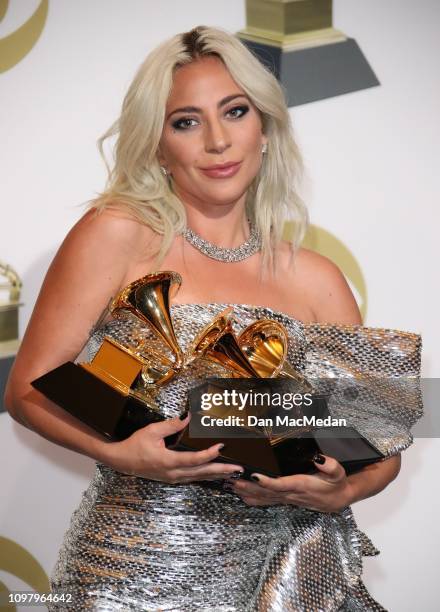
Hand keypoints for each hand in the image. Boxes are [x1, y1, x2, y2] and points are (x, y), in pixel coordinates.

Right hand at [103, 412, 243, 483]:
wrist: (121, 461)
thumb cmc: (135, 446)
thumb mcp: (152, 431)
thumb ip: (172, 425)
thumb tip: (188, 417)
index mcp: (168, 461)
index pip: (194, 459)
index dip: (209, 454)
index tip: (221, 447)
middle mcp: (173, 473)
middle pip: (202, 472)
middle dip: (222, 470)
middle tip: (238, 468)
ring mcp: (173, 478)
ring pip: (199, 477)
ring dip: (216, 474)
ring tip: (232, 472)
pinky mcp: (172, 478)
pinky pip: (193, 478)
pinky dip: (206, 475)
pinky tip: (214, 473)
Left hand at [229, 454, 352, 512]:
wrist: (338, 499)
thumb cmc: (336, 485)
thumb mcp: (338, 473)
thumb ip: (330, 465)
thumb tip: (319, 458)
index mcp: (301, 485)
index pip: (281, 484)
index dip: (268, 482)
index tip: (256, 475)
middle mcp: (291, 494)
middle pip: (266, 492)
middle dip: (248, 486)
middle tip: (233, 480)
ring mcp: (286, 498)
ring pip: (263, 498)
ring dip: (246, 492)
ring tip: (231, 485)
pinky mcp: (285, 499)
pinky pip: (266, 501)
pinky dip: (252, 499)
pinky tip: (241, 496)